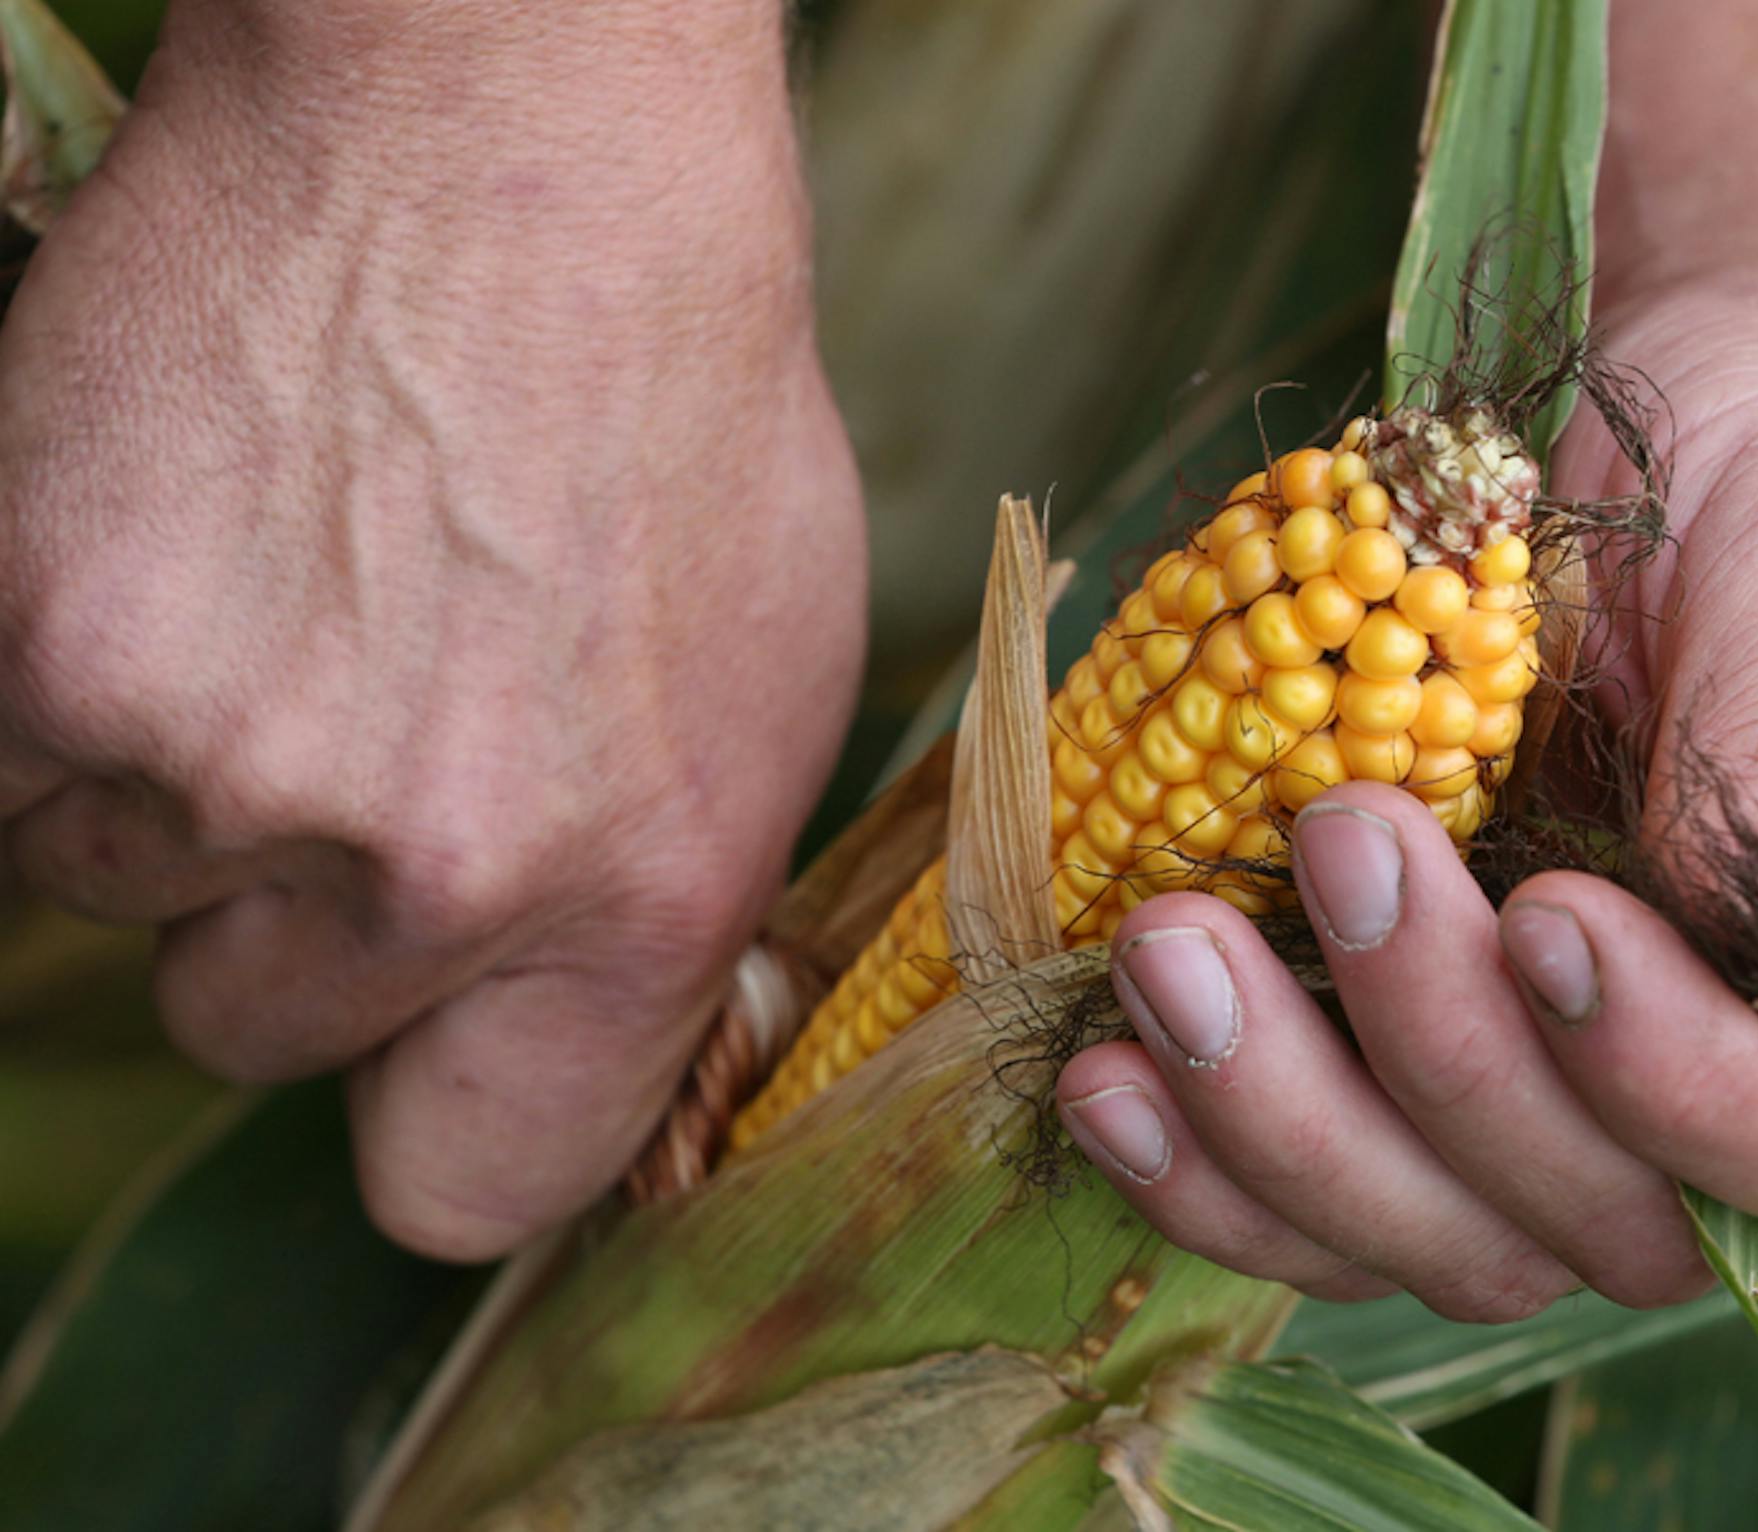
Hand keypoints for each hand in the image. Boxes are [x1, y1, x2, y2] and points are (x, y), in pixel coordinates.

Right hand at [0, 0, 863, 1258]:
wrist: (511, 139)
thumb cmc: (674, 403)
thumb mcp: (764, 687)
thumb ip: (649, 902)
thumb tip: (567, 1034)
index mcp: (637, 898)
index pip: (463, 1190)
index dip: (429, 1117)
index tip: (426, 1047)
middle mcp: (427, 872)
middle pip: (256, 1030)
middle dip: (297, 910)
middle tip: (364, 717)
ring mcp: (218, 762)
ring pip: (123, 889)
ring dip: (185, 782)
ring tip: (297, 593)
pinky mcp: (40, 642)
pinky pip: (11, 777)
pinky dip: (67, 694)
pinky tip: (185, 559)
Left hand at [1052, 276, 1757, 1315]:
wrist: (1655, 416)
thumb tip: (1686, 951)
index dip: (1694, 1096)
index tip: (1552, 920)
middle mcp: (1757, 1080)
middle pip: (1611, 1220)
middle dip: (1445, 1069)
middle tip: (1335, 846)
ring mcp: (1571, 1090)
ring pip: (1440, 1232)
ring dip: (1284, 1127)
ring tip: (1164, 958)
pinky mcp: (1418, 1062)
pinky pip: (1318, 1188)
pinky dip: (1205, 1157)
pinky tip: (1101, 1070)